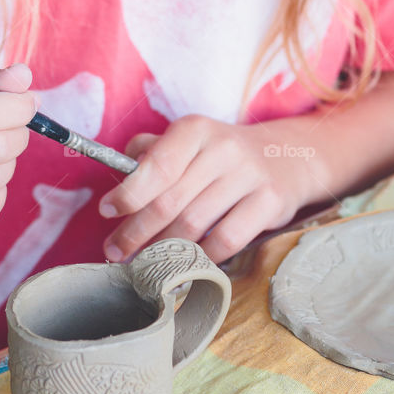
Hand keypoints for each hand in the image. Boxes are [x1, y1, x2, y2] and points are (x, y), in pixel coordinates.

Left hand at [98, 114, 321, 264]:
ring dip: (163, 250)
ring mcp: (249, 176)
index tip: (106, 212)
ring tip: (144, 263)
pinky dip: (201, 257)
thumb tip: (122, 173)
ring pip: (194, 225)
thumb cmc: (222, 153)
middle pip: (170, 202)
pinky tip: (186, 264)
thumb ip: (153, 151)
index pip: (156, 165)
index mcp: (196, 130)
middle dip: (135, 232)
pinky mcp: (270, 202)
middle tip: (115, 251)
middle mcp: (223, 148)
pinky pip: (226, 241)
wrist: (287, 156)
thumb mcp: (190, 139)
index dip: (128, 193)